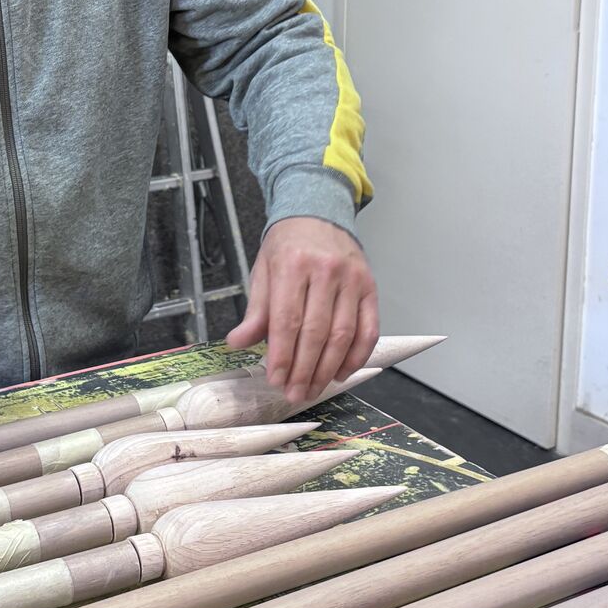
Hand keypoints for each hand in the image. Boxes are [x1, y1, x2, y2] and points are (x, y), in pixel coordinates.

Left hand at [225, 217, 379, 403]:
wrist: (318, 214)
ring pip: (343, 335)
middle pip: (316, 332)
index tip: (275, 379)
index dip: (282, 356)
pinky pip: (368, 330)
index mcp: (292, 265)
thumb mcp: (263, 271)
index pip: (287, 320)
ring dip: (328, 369)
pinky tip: (341, 373)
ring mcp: (352, 279)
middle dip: (304, 370)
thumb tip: (237, 343)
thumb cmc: (287, 246)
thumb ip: (255, 310)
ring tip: (313, 389)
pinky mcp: (370, 288)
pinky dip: (356, 357)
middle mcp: (325, 271)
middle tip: (294, 393)